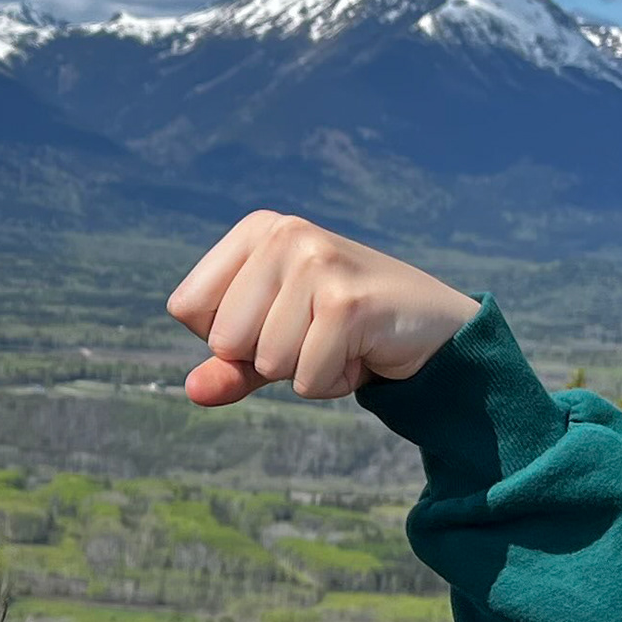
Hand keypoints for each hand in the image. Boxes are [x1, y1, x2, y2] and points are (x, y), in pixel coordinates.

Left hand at [164, 212, 478, 406]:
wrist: (435, 328)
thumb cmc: (344, 330)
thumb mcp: (276, 343)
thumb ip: (230, 366)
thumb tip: (193, 390)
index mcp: (257, 230)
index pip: (186, 308)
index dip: (226, 337)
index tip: (278, 320)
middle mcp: (284, 234)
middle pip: (222, 340)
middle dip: (267, 358)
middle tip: (316, 333)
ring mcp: (317, 263)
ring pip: (267, 362)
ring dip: (305, 370)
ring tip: (341, 340)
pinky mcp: (347, 302)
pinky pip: (306, 378)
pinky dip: (332, 381)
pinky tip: (361, 351)